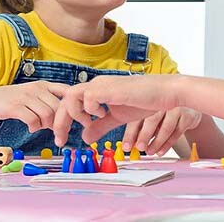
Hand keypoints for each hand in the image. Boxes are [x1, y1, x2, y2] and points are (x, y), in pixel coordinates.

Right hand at [0, 80, 66, 132]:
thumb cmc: (12, 100)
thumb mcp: (32, 95)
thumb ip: (48, 102)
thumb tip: (65, 117)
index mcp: (43, 85)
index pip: (66, 90)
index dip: (72, 104)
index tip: (73, 116)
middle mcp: (36, 88)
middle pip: (58, 107)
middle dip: (59, 122)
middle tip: (55, 131)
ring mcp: (26, 97)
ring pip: (48, 115)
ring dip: (46, 125)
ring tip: (40, 127)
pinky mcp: (15, 107)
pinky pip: (33, 120)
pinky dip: (35, 127)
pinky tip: (31, 128)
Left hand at [52, 74, 182, 146]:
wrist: (164, 94)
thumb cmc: (144, 101)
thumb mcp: (116, 118)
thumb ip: (100, 126)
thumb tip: (84, 137)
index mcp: (96, 90)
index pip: (68, 102)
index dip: (61, 120)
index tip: (62, 139)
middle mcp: (96, 84)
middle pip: (64, 99)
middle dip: (59, 121)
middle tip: (61, 140)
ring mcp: (102, 84)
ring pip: (71, 95)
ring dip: (73, 114)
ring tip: (86, 123)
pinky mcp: (110, 88)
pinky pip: (88, 97)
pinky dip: (90, 109)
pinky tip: (103, 114)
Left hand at [121, 107, 201, 155]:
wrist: (188, 102)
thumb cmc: (163, 110)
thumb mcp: (148, 113)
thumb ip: (136, 125)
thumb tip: (123, 142)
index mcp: (148, 100)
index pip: (137, 116)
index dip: (130, 132)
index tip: (126, 146)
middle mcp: (162, 102)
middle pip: (152, 119)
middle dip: (144, 136)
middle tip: (139, 148)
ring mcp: (176, 108)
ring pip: (166, 128)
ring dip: (157, 142)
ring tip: (149, 152)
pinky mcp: (187, 116)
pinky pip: (177, 132)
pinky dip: (168, 144)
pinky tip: (160, 151)